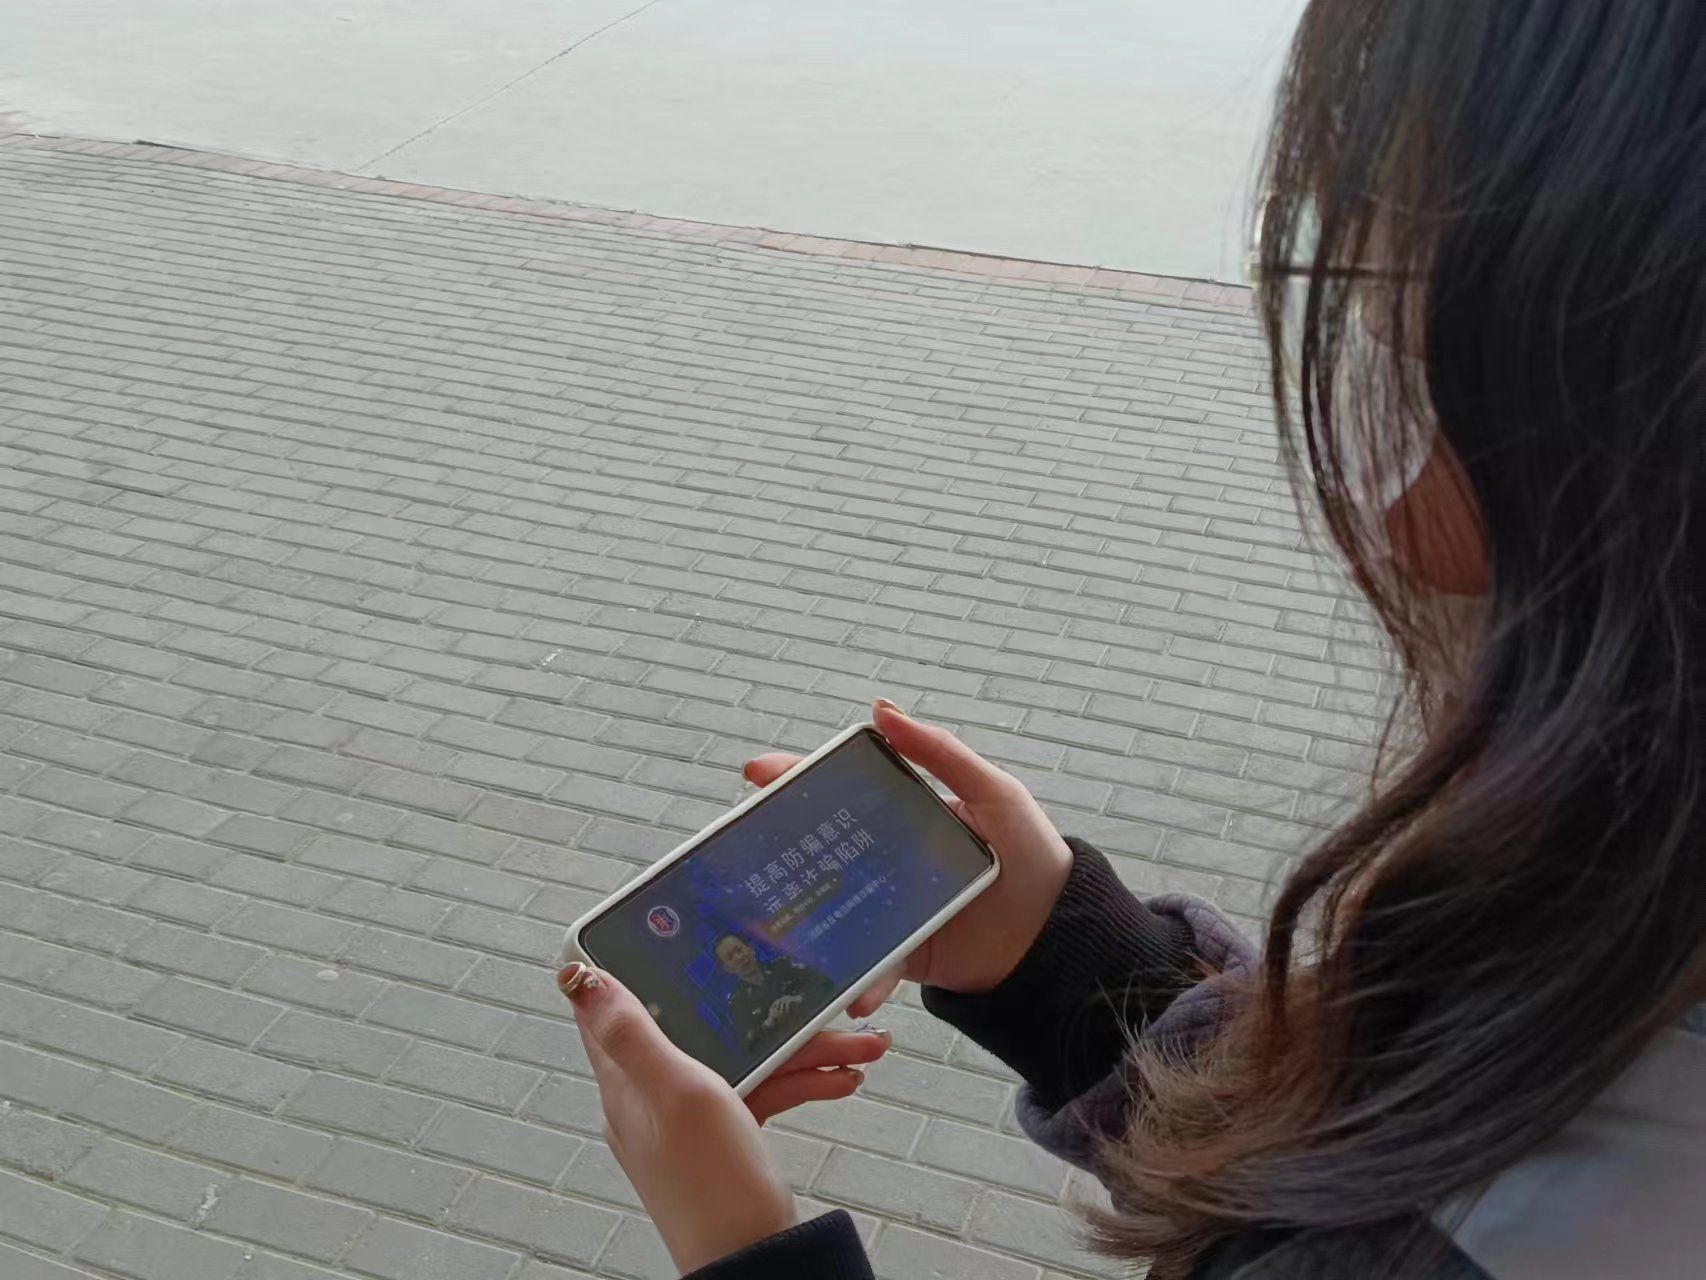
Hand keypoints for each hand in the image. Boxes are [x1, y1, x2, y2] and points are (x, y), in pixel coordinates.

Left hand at [558, 962, 888, 1273]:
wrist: (756, 1258)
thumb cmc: (709, 1184)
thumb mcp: (674, 1093)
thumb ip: (633, 1034)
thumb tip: (580, 977)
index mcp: (628, 1079)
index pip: (614, 1007)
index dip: (633, 963)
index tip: (665, 926)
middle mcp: (654, 1094)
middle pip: (703, 1026)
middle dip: (762, 1007)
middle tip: (812, 991)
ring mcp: (692, 1116)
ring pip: (746, 1057)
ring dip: (802, 1047)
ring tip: (858, 1045)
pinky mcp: (727, 1134)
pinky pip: (765, 1089)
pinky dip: (802, 1082)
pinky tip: (842, 1080)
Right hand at [743, 700, 1072, 1013]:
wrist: (1059, 938)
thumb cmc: (1033, 855)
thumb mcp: (994, 793)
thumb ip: (940, 753)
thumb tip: (881, 709)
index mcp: (906, 815)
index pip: (843, 792)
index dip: (798, 779)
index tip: (757, 773)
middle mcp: (890, 860)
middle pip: (825, 847)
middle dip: (779, 844)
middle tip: (742, 837)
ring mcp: (890, 909)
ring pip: (832, 909)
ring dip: (801, 918)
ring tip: (770, 921)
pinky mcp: (902, 956)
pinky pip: (868, 966)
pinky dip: (858, 981)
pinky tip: (854, 993)